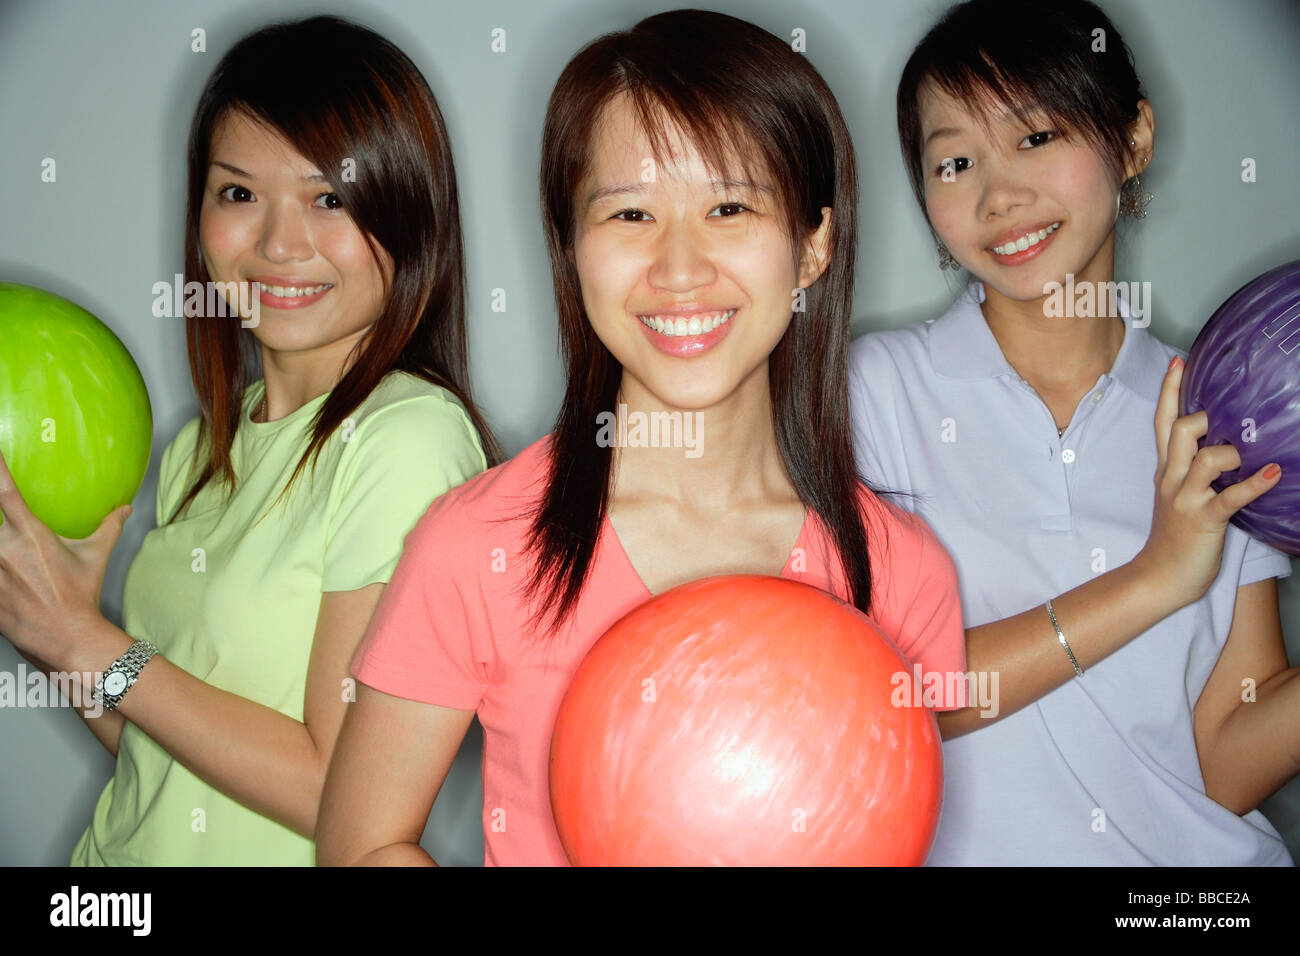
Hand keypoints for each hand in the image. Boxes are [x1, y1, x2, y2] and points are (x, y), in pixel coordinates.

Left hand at [0, 446, 130, 667]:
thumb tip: (123, 509)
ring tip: (6, 557)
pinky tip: (2, 575)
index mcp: (32, 537)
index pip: (6, 494)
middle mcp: (5, 551)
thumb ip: (107, 527)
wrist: (66, 638)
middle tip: (7, 536)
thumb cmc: (80, 596)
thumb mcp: (95, 557)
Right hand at [1134, 356, 1281, 607]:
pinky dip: (1254, 484)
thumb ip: (1191, 469)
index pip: (1161, 423)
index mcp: (1166, 470)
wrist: (1160, 577)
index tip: (1179, 362)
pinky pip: (1230, 497)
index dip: (1169, 391)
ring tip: (1253, 451)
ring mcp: (1186, 498)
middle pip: (1180, 431)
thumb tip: (1221, 444)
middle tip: (1225, 418)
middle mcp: (1172, 478)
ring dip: (1232, 450)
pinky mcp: (1203, 520)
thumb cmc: (1175, 536)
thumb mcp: (1177, 495)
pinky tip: (1274, 474)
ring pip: (1206, 459)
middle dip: (1203, 417)